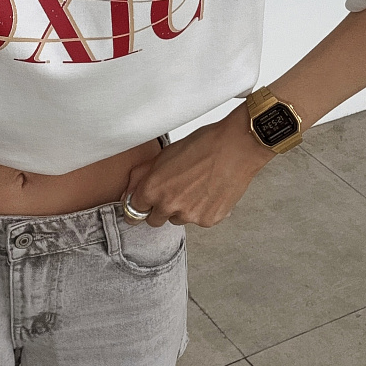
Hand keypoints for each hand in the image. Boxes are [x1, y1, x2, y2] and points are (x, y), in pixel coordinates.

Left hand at [121, 106, 275, 227]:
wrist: (236, 146)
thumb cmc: (201, 145)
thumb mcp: (164, 155)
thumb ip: (142, 175)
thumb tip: (129, 191)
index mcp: (152, 190)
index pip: (133, 211)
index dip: (139, 207)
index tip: (142, 207)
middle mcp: (168, 206)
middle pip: (155, 220)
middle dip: (160, 209)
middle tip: (175, 191)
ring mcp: (189, 216)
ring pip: (178, 219)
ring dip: (182, 209)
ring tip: (197, 187)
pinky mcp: (208, 220)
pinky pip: (199, 220)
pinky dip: (203, 210)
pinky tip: (210, 191)